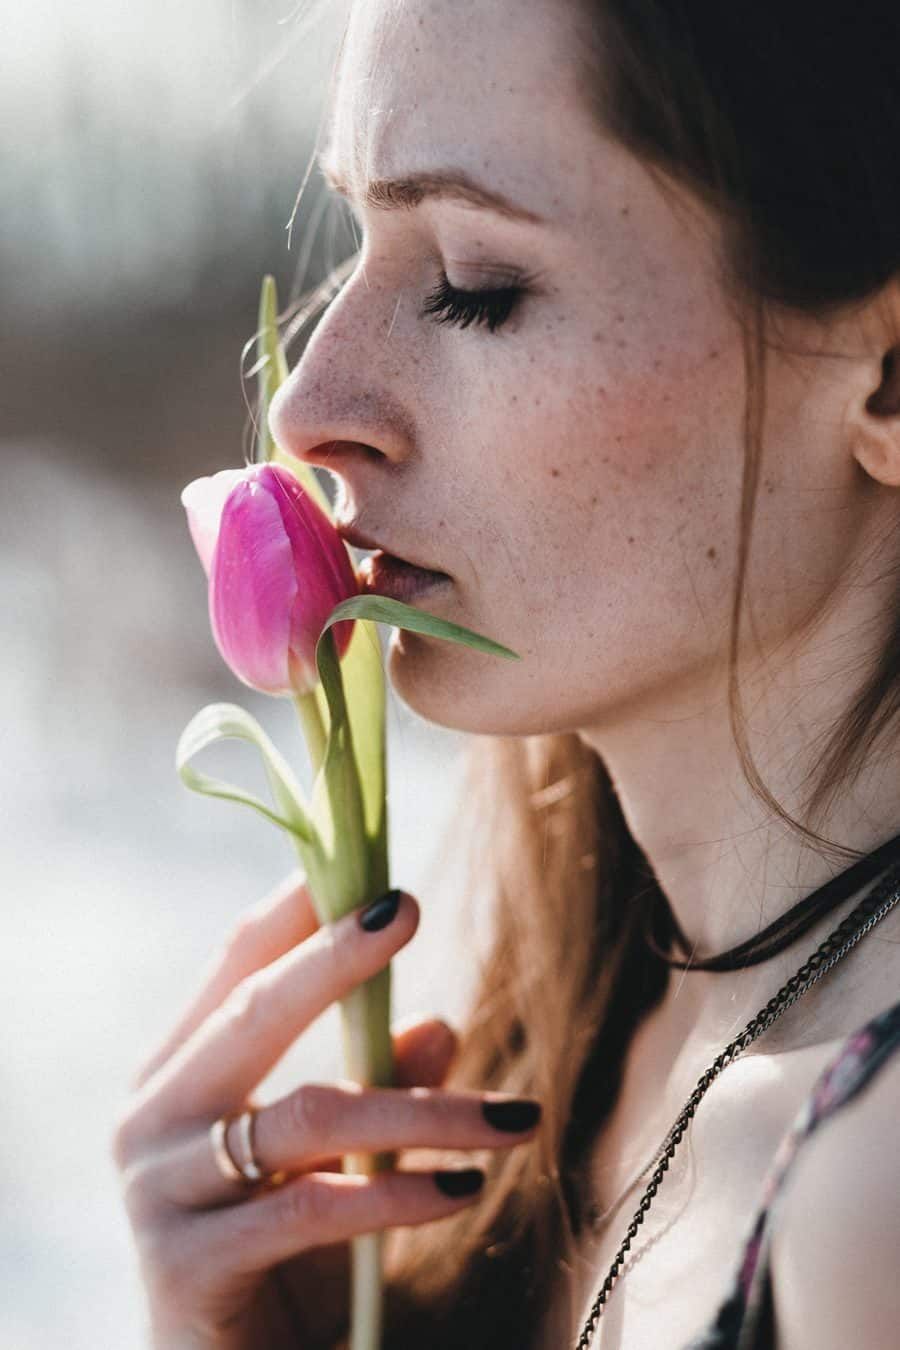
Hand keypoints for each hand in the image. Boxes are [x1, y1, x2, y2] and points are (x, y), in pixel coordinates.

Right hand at [111, 875, 541, 1348]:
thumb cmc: (277, 1254)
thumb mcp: (334, 1158)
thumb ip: (376, 1086)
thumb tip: (443, 1023)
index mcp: (178, 1071)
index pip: (234, 965)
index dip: (299, 910)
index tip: (373, 869)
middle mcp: (154, 1116)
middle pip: (252, 1011)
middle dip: (336, 957)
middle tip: (409, 910)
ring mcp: (161, 1189)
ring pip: (307, 1114)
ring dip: (423, 1109)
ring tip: (512, 1117)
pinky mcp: (187, 1265)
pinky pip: (311, 1207)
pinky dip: (399, 1196)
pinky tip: (464, 1190)